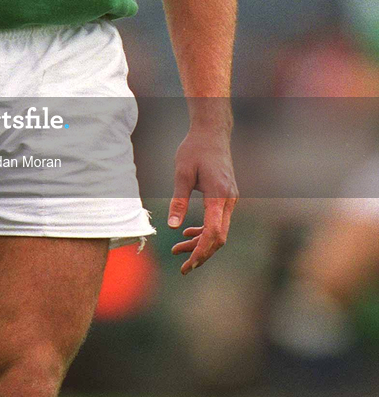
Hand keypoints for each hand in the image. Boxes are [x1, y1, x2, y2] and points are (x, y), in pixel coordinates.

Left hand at [167, 126, 237, 273]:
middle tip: (182, 267)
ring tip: (178, 250)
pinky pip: (218, 220)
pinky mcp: (226, 196)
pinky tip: (188, 232)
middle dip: (200, 253)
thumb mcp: (182, 173)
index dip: (201, 251)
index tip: (188, 265)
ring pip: (218, 230)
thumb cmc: (195, 149)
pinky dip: (204, 230)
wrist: (212, 132)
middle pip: (218, 237)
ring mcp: (230, 199)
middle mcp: (229, 200)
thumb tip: (171, 227)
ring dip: (200, 243)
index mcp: (219, 195)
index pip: (214, 233)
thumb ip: (178, 201)